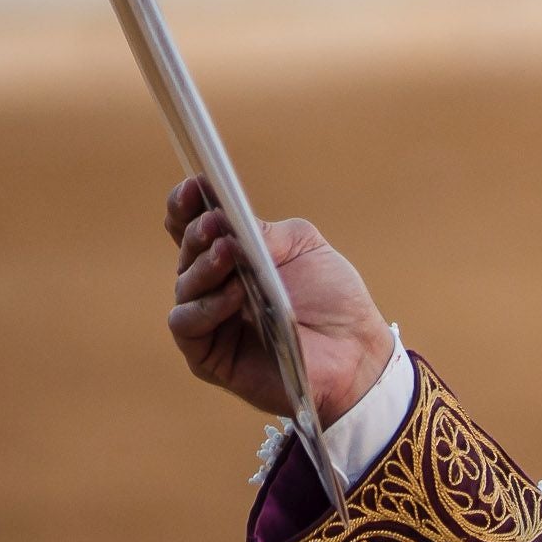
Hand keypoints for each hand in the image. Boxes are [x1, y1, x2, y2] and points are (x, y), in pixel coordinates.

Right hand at [162, 177, 395, 425]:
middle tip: (216, 221)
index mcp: (233, 259)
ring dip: (204, 266)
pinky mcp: (209, 356)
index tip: (194, 185)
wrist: (357, 352)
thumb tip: (228, 219)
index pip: (192, 229)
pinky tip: (236, 291)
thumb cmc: (333, 299)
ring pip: (185, 288)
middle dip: (198, 234)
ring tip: (230, 252)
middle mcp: (214, 288)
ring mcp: (210, 322)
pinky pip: (188, 326)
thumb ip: (266, 230)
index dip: (185, 207)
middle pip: (187, 255)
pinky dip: (209, 305)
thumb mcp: (304, 248)